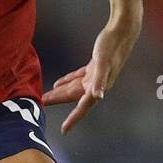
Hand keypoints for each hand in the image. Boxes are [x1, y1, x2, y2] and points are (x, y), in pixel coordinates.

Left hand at [42, 19, 140, 133]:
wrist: (122, 31)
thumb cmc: (112, 46)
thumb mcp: (103, 63)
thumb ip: (100, 80)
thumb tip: (99, 96)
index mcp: (97, 87)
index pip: (82, 107)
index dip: (73, 119)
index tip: (64, 130)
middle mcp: (96, 85)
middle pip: (72, 97)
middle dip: (57, 101)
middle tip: (40, 105)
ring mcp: (95, 76)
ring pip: (73, 88)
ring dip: (59, 92)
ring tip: (45, 97)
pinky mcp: (94, 66)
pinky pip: (77, 77)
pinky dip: (67, 81)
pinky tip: (58, 83)